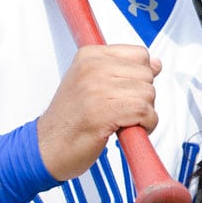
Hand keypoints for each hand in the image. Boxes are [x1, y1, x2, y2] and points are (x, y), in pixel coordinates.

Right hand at [36, 44, 162, 181]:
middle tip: (122, 110)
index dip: (140, 77)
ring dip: (144, 113)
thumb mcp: (92, 83)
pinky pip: (145, 112)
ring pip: (148, 94)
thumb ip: (123, 71)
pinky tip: (128, 129)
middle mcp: (92, 67)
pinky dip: (146, 124)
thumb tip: (156, 64)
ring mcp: (97, 89)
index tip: (125, 92)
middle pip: (147, 75)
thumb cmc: (70, 119)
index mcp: (90, 55)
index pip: (140, 55)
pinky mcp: (103, 112)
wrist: (45, 148)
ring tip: (122, 120)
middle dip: (143, 96)